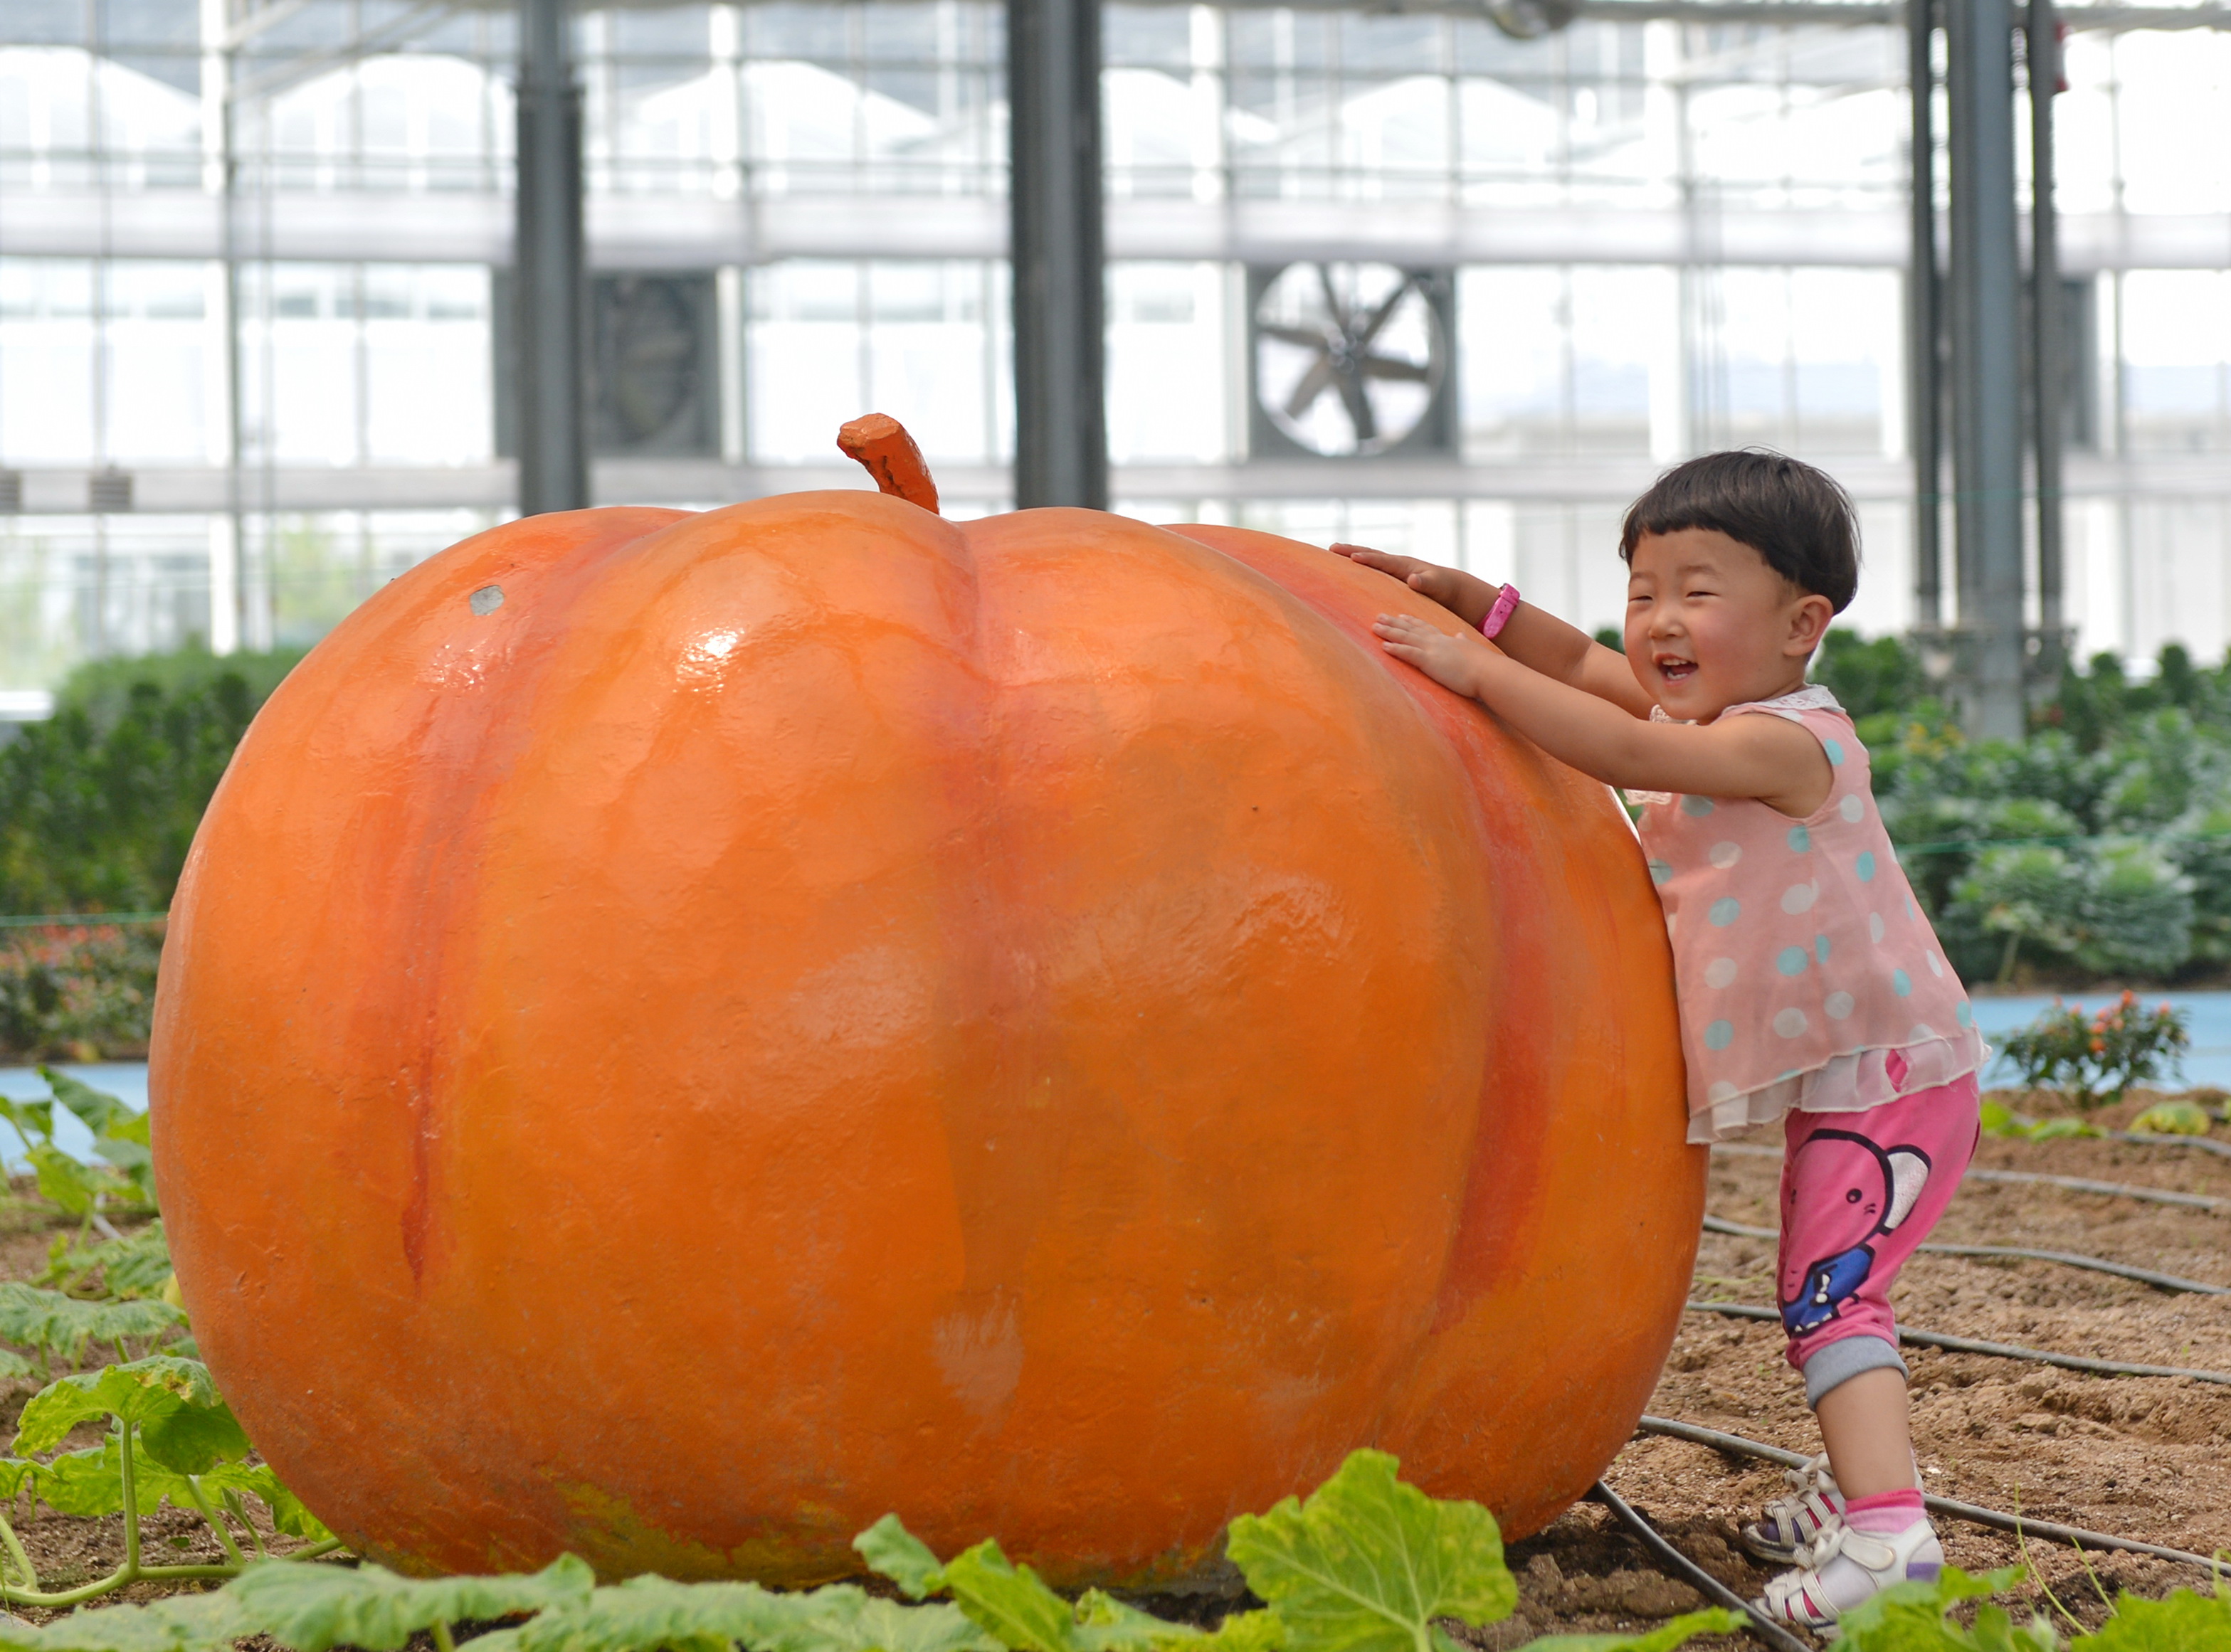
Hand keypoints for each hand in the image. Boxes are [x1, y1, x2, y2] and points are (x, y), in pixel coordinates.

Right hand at [1331, 544, 1495, 628]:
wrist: (1451, 587)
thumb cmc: (1444, 587)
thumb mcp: (1437, 586)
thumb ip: (1426, 583)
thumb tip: (1413, 579)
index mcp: (1405, 566)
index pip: (1382, 561)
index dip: (1367, 559)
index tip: (1351, 557)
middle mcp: (1397, 563)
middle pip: (1371, 554)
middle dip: (1351, 550)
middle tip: (1332, 547)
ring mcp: (1394, 568)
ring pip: (1370, 559)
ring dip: (1352, 554)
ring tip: (1334, 551)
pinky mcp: (1393, 576)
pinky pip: (1373, 568)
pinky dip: (1360, 565)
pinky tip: (1348, 567)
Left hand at [1372, 612, 1495, 698]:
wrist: (1489, 672)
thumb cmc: (1484, 667)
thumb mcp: (1472, 651)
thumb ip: (1464, 643)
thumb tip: (1461, 636)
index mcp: (1447, 641)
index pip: (1426, 628)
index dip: (1412, 621)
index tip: (1401, 615)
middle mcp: (1438, 642)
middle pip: (1411, 629)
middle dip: (1394, 622)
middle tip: (1379, 616)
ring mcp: (1433, 650)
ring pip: (1406, 638)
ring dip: (1389, 632)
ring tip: (1374, 626)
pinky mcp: (1430, 662)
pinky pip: (1409, 653)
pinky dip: (1395, 649)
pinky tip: (1383, 646)